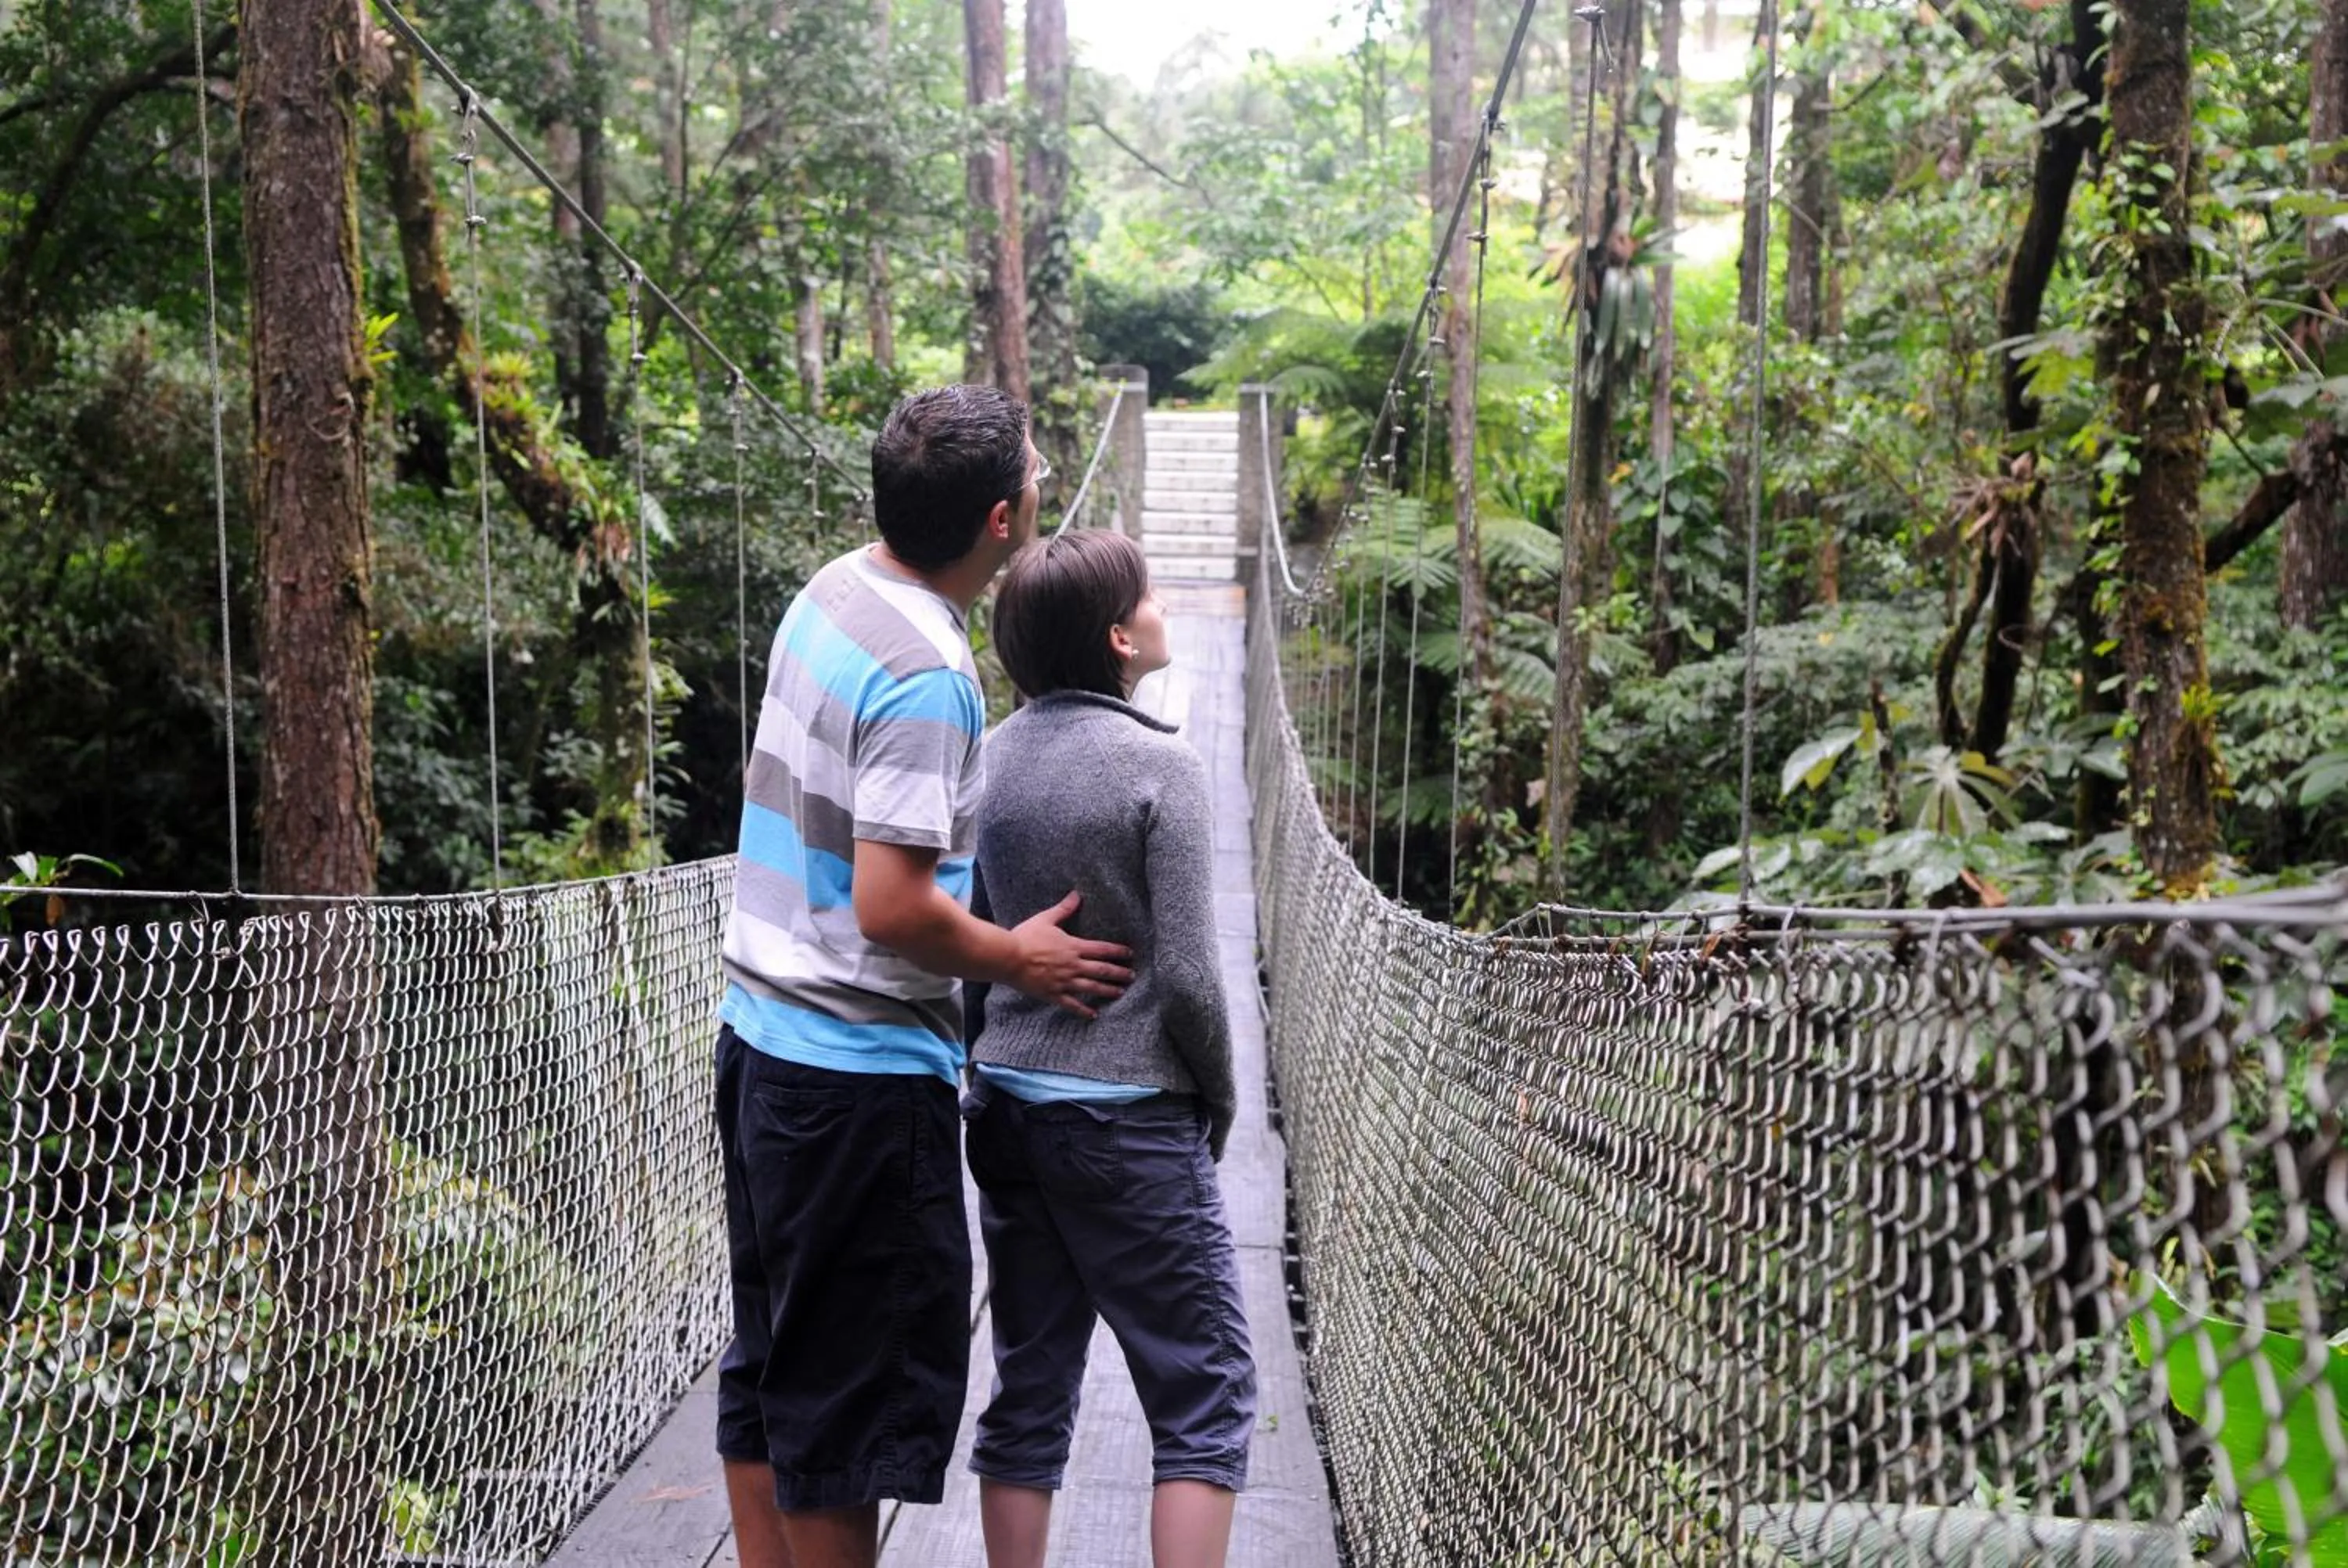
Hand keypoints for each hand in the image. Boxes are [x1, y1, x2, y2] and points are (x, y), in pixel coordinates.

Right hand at [1010, 891, 1133, 1018]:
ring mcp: (1064, 982)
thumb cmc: (1025, 937)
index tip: (1130, 954)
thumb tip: (1077, 894)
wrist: (1007, 958)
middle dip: (1119, 973)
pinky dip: (1084, 1011)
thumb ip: (1064, 909)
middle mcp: (1073, 966)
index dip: (1118, 951)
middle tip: (1132, 976)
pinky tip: (1094, 1015)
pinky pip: (1072, 1005)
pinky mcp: (1053, 994)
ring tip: (1121, 993)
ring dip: (1108, 991)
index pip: (1102, 949)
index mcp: (1073, 947)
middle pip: (1102, 970)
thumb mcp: (1046, 919)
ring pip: (1092, 988)